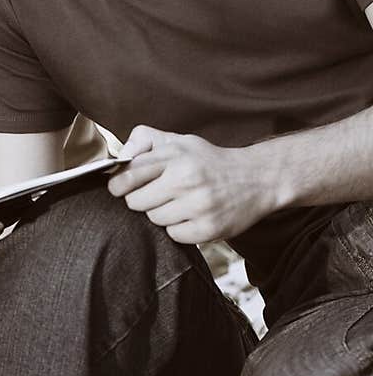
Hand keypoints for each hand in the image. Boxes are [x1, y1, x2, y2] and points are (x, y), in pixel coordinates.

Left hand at [107, 126, 273, 242]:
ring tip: (179, 204)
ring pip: (154, 219)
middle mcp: (187, 179)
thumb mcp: (181, 141)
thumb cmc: (210, 161)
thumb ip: (146, 140)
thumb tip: (119, 156)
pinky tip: (191, 217)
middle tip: (156, 195)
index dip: (118, 184)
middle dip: (140, 200)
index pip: (130, 174)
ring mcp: (199, 205)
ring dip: (161, 214)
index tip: (118, 188)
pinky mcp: (209, 228)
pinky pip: (173, 235)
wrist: (258, 178)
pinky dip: (178, 229)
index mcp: (176, 156)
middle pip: (136, 201)